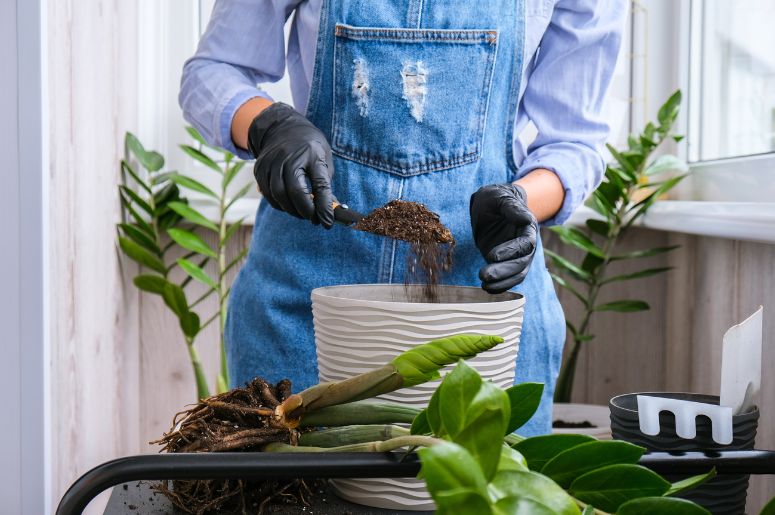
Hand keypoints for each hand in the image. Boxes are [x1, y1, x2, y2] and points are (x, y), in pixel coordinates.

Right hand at [247, 102, 334, 227]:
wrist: (281, 127)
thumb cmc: (308, 146)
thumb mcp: (323, 158)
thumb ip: (324, 184)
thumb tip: (328, 211)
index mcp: (312, 154)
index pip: (319, 184)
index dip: (324, 205)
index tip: (328, 221)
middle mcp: (289, 157)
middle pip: (295, 192)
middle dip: (305, 211)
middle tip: (314, 218)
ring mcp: (271, 162)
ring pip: (279, 195)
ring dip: (291, 210)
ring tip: (302, 212)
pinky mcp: (260, 169)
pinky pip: (268, 194)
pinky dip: (279, 204)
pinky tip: (288, 205)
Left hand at [470, 183, 537, 292]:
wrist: (490, 206)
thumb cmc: (495, 198)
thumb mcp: (500, 197)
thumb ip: (511, 207)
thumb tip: (526, 218)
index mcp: (528, 227)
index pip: (525, 244)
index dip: (510, 251)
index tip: (491, 256)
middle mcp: (526, 244)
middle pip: (522, 263)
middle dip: (503, 271)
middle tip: (483, 275)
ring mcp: (518, 255)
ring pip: (517, 274)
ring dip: (502, 282)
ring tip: (484, 285)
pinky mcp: (507, 263)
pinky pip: (509, 279)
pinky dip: (501, 286)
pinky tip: (488, 289)